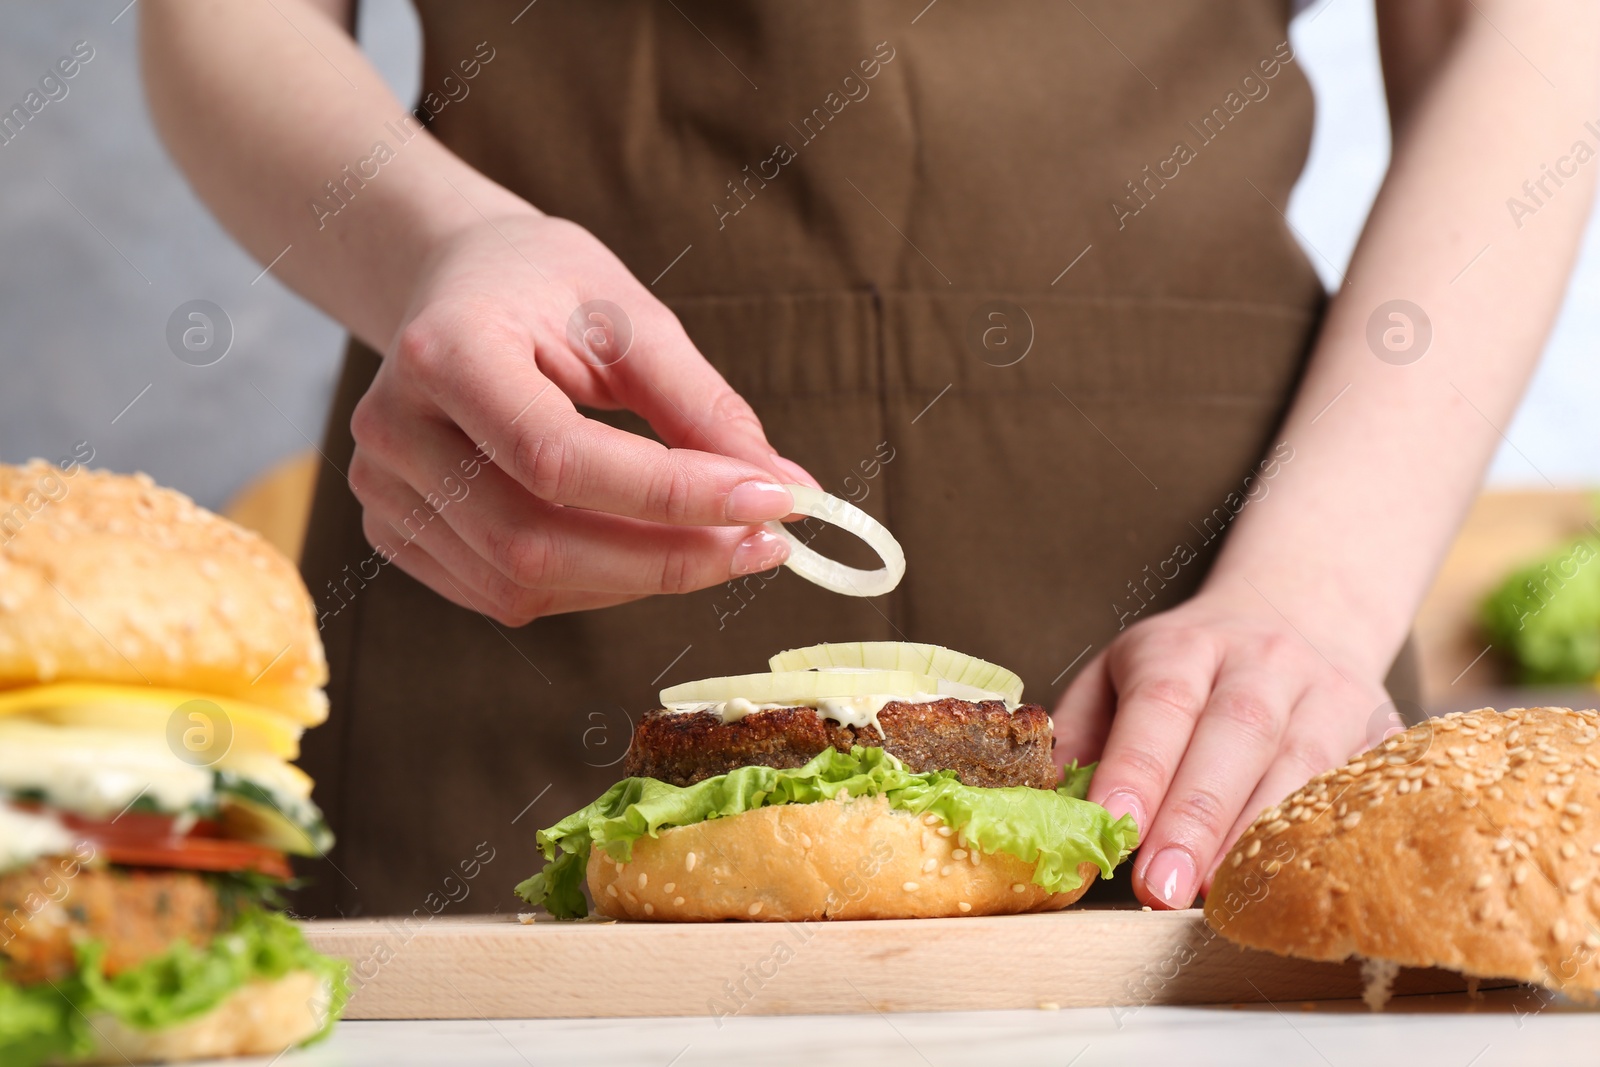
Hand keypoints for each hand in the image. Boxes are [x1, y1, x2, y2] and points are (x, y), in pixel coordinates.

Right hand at [348, 211, 816, 623]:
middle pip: (536, 541)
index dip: (672, 496)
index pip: (559, 457)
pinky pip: (504, 593)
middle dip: (667, 556)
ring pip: (523, 583)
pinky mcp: (394, 531)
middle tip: (764, 544)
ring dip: (638, 578)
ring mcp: (382, 491)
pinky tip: (643, 548)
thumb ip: (702, 405)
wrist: (454, 284)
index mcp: (445, 351)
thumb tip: (783, 488)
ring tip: (715, 542)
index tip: (773, 502)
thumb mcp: (631, 316)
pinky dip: (592, 585)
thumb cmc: (546, 289)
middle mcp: (394, 429)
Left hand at [1052, 583, 1390, 908]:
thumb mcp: (1119, 675)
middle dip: (1195, 818)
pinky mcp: (1376, 728)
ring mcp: (1328, 691)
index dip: (1138, 768)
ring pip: (1300, 765)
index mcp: (1184, 644)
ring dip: (1253, 837)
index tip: (1112, 828)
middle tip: (1159, 888)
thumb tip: (1051, 808)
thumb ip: (1083, 736)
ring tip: (1211, 895)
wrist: (1298, 614)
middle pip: (1234, 734)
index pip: (1161, 703)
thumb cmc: (1186, 671)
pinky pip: (1352, 786)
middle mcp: (1262, 660)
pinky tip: (1285, 881)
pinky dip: (1318, 838)